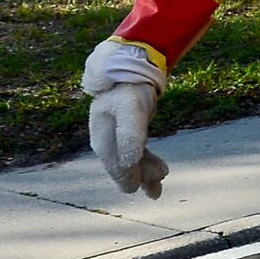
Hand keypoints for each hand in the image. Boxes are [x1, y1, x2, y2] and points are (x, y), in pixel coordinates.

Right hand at [82, 40, 168, 196]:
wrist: (133, 67)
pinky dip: (146, 164)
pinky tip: (157, 174)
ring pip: (131, 160)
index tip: (135, 188)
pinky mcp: (129, 130)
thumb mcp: (131, 111)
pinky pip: (137, 152)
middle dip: (138, 177)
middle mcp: (106, 136)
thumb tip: (129, 163)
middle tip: (156, 192)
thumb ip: (129, 136)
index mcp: (102, 133)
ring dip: (144, 174)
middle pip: (122, 164)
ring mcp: (117, 133)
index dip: (124, 176)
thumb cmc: (131, 88)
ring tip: (158, 191)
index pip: (112, 161)